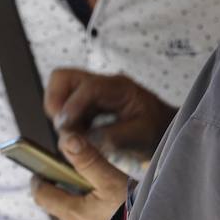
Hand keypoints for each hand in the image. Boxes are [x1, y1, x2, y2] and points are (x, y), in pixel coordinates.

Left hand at [31, 133, 132, 219]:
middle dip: (60, 203)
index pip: (42, 196)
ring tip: (93, 207)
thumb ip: (88, 160)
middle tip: (71, 189)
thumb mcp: (112, 181)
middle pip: (57, 217)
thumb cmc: (134, 214)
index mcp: (74, 214)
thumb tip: (67, 139)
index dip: (39, 183)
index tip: (39, 174)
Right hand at [45, 68, 174, 159]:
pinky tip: (77, 137)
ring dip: (59, 113)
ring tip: (71, 136)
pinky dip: (66, 121)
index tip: (64, 127)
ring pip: (61, 91)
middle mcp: (103, 85)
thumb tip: (85, 141)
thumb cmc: (157, 129)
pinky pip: (67, 107)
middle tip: (61, 128)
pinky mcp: (88, 105)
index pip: (87, 87)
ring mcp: (93, 93)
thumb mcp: (142, 136)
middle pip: (64, 78)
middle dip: (55, 101)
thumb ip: (114, 137)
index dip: (72, 106)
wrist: (165, 128)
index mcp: (119, 88)